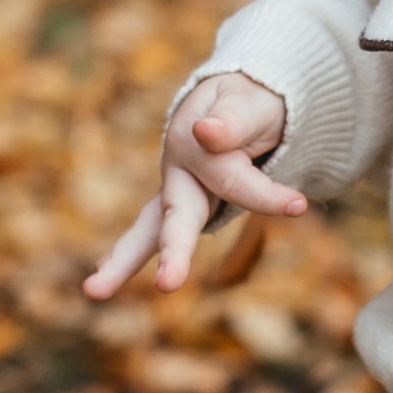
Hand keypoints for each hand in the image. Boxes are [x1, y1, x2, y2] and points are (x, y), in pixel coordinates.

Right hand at [83, 70, 304, 300]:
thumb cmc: (250, 101)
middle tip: (169, 285)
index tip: (298, 205)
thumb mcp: (249, 102)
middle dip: (174, 250)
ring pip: (148, 229)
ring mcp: (174, 190)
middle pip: (174, 214)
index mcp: (193, 139)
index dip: (265, 196)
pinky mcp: (180, 206)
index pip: (230, 179)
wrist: (239, 100)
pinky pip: (152, 233)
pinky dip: (127, 256)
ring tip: (93, 291)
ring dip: (123, 261)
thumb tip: (206, 134)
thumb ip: (232, 119)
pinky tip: (99, 282)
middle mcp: (176, 168)